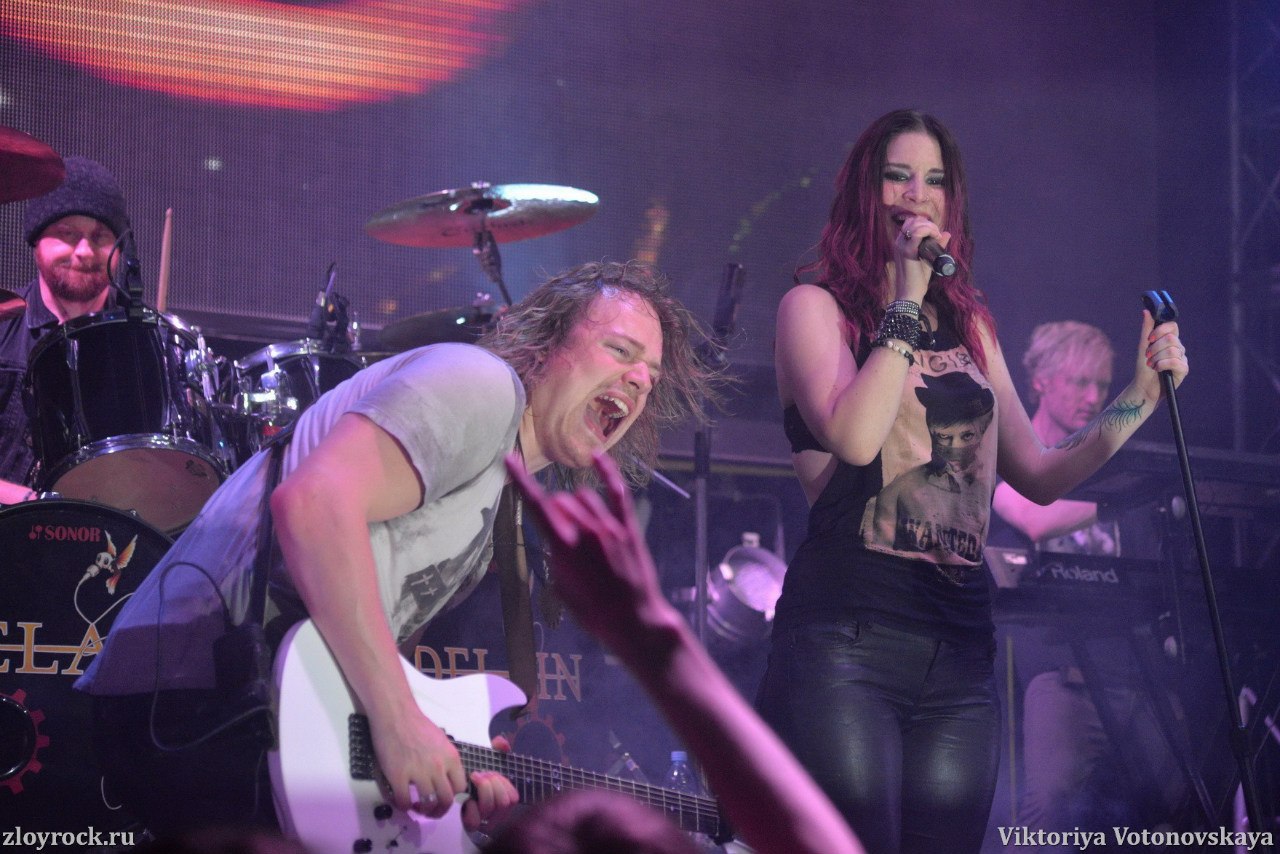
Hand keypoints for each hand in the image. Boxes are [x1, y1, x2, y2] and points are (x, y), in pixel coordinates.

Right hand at [369, 703, 465, 817]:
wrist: (396, 714)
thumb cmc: (418, 725)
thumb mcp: (442, 741)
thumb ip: (446, 760)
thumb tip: (446, 777)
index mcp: (451, 758)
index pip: (460, 787)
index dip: (452, 796)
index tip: (443, 797)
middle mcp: (438, 767)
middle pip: (446, 800)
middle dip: (439, 810)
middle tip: (431, 810)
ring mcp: (418, 772)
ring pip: (428, 803)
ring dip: (423, 810)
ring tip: (417, 807)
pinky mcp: (398, 775)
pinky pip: (404, 801)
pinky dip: (403, 807)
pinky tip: (402, 802)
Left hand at [460, 735, 519, 830]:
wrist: (457, 790)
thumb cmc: (477, 778)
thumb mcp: (489, 761)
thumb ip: (498, 749)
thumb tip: (502, 744)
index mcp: (506, 798)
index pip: (513, 797)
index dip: (503, 784)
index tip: (491, 772)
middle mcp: (499, 813)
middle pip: (503, 802)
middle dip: (491, 785)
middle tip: (480, 776)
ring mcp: (486, 821)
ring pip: (490, 809)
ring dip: (481, 792)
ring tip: (473, 781)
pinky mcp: (472, 826)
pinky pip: (474, 821)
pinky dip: (470, 809)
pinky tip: (467, 800)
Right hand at [504, 451, 664, 647]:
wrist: (635, 621)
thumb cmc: (595, 615)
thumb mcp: (562, 592)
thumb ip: (556, 560)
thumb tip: (557, 543)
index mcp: (564, 547)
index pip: (536, 505)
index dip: (520, 480)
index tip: (509, 459)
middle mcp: (586, 530)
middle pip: (560, 501)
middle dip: (553, 511)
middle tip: (559, 535)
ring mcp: (609, 526)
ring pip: (583, 496)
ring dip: (575, 505)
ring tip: (580, 527)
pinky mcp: (629, 528)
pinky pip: (617, 492)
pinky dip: (606, 471)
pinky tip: (596, 456)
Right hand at [893, 214, 949, 301]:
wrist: (910, 294)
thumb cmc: (917, 279)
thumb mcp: (929, 258)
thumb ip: (937, 245)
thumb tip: (947, 233)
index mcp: (901, 243)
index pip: (911, 223)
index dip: (925, 224)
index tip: (935, 234)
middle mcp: (899, 242)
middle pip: (913, 221)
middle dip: (928, 224)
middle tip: (937, 235)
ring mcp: (902, 246)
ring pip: (915, 224)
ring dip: (930, 227)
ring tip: (937, 236)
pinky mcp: (907, 252)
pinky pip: (918, 233)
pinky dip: (929, 231)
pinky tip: (936, 237)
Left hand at [1134, 309, 1188, 401]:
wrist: (1143, 387)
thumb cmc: (1143, 367)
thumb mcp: (1143, 346)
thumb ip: (1146, 329)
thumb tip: (1146, 311)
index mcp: (1169, 340)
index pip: (1172, 326)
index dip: (1160, 331)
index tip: (1149, 339)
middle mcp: (1178, 347)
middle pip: (1171, 338)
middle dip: (1155, 348)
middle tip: (1148, 356)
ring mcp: (1182, 358)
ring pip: (1172, 350)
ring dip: (1157, 358)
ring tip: (1151, 364)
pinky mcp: (1184, 369)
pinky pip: (1175, 361)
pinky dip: (1162, 365)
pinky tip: (1157, 369)